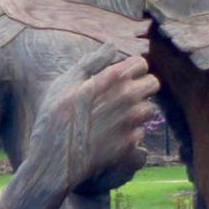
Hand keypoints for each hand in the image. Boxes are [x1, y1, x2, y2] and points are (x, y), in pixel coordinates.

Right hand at [32, 42, 160, 194]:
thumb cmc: (55, 120)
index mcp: (112, 79)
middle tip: (124, 95)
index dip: (132, 68)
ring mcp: (131, 122)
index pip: (141, 63)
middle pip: (153, 83)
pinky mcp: (132, 143)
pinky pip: (141, 133)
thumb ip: (91, 62)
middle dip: (142, 86)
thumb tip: (111, 46)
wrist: (56, 162)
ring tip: (115, 117)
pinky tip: (112, 136)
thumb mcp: (65, 84)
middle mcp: (127, 98)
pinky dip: (131, 133)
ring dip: (137, 111)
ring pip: (149, 109)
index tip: (122, 76)